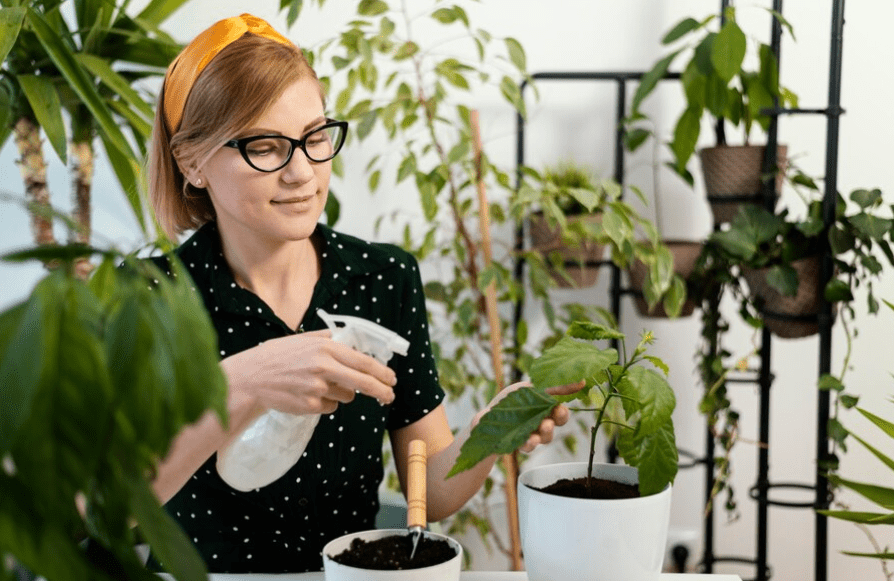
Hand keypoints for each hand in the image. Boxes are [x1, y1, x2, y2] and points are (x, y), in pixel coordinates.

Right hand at [221, 329, 396, 415]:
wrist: (250, 378)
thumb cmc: (276, 357)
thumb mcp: (302, 339)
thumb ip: (327, 338)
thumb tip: (349, 339)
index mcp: (325, 348)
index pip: (363, 361)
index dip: (382, 372)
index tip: (392, 378)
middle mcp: (324, 367)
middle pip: (364, 383)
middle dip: (381, 391)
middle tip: (389, 396)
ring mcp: (317, 388)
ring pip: (346, 396)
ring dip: (342, 393)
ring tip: (319, 385)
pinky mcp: (310, 406)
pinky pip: (330, 407)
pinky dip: (325, 403)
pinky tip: (308, 394)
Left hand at [475, 380, 585, 453]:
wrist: (487, 415)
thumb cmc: (511, 400)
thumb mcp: (531, 388)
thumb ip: (555, 386)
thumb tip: (582, 380)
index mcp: (546, 409)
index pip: (561, 413)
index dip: (564, 412)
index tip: (562, 407)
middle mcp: (542, 422)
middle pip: (556, 425)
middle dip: (558, 421)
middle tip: (557, 414)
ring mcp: (533, 434)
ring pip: (546, 437)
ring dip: (546, 432)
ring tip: (543, 426)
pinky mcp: (520, 444)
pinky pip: (529, 447)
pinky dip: (531, 443)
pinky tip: (530, 439)